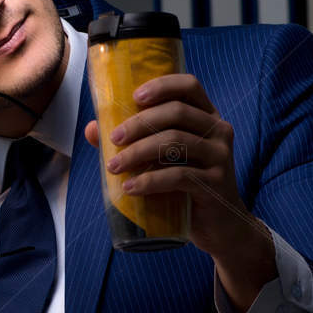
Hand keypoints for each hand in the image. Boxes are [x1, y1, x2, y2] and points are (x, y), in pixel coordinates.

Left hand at [83, 72, 274, 310]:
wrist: (218, 226)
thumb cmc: (185, 186)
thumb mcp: (161, 159)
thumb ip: (131, 142)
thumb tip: (92, 129)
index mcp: (206, 116)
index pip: (189, 86)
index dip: (162, 86)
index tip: (134, 97)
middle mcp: (218, 130)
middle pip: (177, 112)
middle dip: (139, 123)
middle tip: (113, 140)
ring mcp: (220, 156)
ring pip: (176, 142)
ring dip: (138, 152)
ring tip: (113, 167)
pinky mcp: (216, 183)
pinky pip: (180, 176)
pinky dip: (150, 181)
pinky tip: (131, 188)